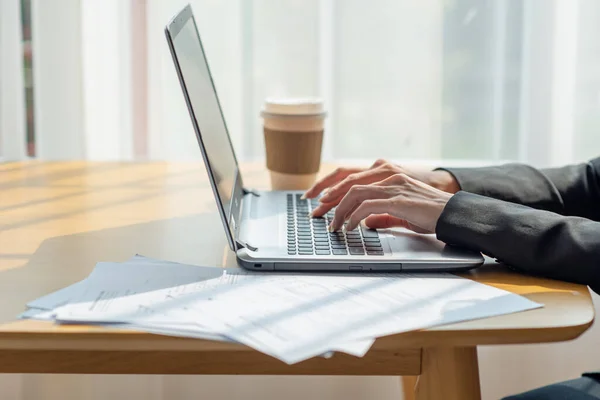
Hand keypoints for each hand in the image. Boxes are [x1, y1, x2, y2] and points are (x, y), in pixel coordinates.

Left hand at [303, 159, 458, 216]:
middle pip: (346, 180)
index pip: (350, 175)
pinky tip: (349, 228)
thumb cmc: (430, 212)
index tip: (316, 200)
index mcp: (386, 171)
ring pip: (354, 192)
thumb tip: (366, 222)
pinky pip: (367, 206)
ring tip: (333, 226)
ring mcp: (392, 184)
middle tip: (315, 213)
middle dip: (327, 198)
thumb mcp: (400, 211)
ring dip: (339, 211)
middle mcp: (387, 172)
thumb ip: (382, 214)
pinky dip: (353, 217)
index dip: (330, 186)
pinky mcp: (397, 198)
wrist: (453, 213)